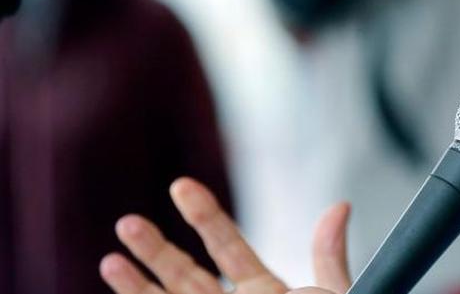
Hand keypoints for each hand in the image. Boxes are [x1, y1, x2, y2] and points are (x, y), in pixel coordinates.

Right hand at [100, 177, 351, 293]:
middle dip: (156, 250)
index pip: (229, 248)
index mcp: (263, 292)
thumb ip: (327, 257)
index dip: (205, 217)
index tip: (181, 187)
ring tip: (110, 260)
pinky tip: (121, 288)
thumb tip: (339, 206)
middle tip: (128, 224)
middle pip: (186, 275)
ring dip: (137, 285)